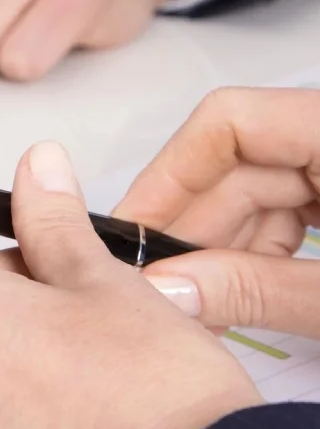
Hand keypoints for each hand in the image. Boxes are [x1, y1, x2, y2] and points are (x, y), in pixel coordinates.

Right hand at [114, 87, 319, 335]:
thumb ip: (260, 289)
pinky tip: (238, 292)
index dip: (168, 177)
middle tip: (157, 288)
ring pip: (258, 188)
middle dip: (191, 228)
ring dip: (219, 246)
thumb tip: (168, 291)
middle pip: (235, 160)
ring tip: (196, 305)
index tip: (136, 237)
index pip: (227, 123)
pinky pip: (291, 205)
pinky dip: (260, 248)